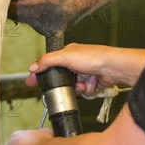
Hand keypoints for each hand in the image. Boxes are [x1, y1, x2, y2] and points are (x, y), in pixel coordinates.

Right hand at [25, 43, 144, 95]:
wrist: (114, 67)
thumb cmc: (94, 57)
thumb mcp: (65, 57)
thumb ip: (47, 61)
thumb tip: (32, 66)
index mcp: (68, 53)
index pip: (49, 63)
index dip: (40, 73)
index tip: (31, 82)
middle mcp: (76, 62)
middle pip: (62, 78)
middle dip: (64, 85)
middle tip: (65, 87)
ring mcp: (85, 73)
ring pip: (73, 87)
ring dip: (78, 88)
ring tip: (84, 83)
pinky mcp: (93, 82)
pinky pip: (84, 91)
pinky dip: (87, 89)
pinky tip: (92, 84)